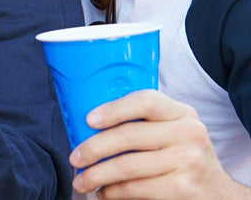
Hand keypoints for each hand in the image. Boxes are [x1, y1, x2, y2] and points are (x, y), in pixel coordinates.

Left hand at [70, 90, 249, 198]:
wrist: (216, 192)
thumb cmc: (181, 156)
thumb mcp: (171, 131)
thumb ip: (142, 122)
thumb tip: (89, 125)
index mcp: (181, 113)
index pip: (145, 101)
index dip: (113, 109)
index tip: (88, 120)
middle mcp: (188, 133)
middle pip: (129, 135)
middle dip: (93, 148)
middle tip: (75, 159)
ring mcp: (188, 161)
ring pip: (128, 166)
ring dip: (97, 175)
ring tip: (83, 181)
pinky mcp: (183, 188)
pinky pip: (136, 188)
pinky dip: (113, 192)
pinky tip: (105, 192)